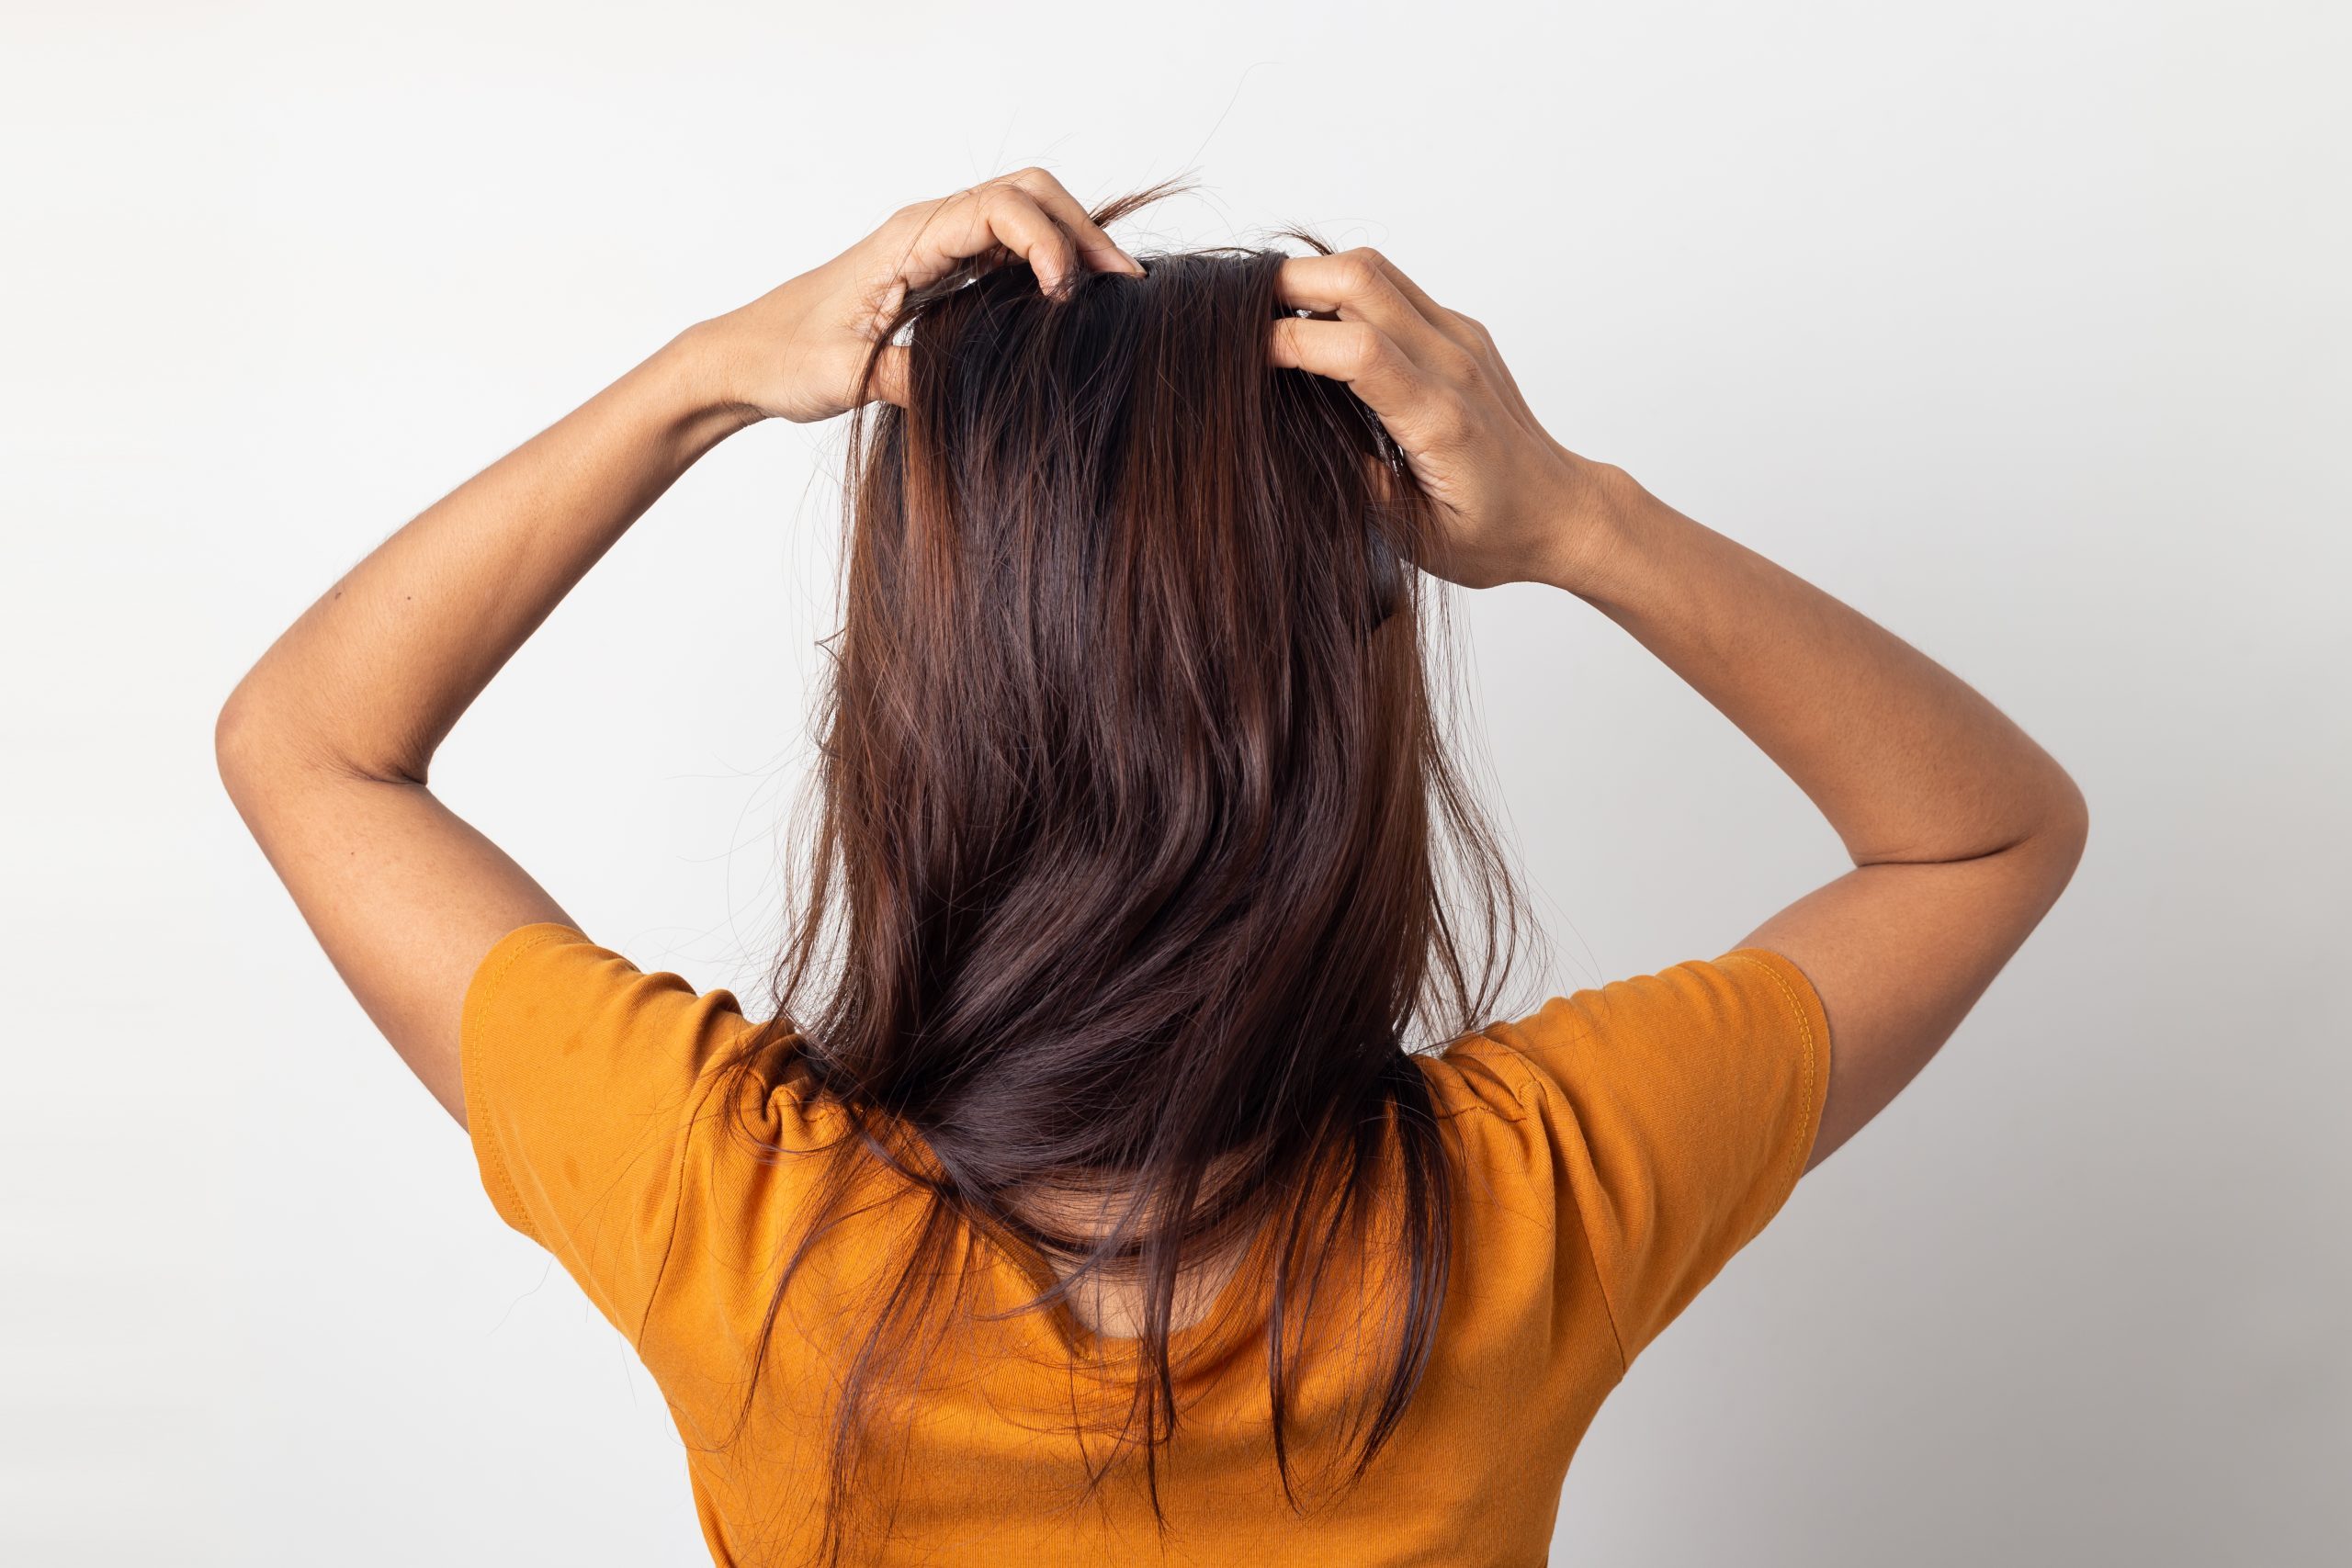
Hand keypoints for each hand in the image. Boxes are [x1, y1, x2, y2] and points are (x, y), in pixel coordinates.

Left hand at [696, 169, 1143, 424]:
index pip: (1000, 207)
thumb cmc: (784, 357)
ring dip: (1072, 241)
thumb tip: (973, 392)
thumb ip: (911, 377)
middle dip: (1081, 227)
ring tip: (1112, 288)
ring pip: (1023, 213)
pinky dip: (1049, 262)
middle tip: (1123, 280)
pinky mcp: (940, 271)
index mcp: (907, 239)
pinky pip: (1008, 248)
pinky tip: (1071, 301)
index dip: (1047, 241)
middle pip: (1026, 192)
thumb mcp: (846, 377)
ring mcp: (937, 246)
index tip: (1066, 295)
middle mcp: (927, 229)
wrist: (745, 357)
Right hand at [1269, 250, 1626, 591]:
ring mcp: (1461, 339)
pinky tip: (1318, 329)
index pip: (1355, 349)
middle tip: (1239, 318)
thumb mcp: (1414, 535)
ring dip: (1313, 280)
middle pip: (1361, 280)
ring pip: (1375, 270)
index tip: (1241, 357)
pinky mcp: (1461, 332)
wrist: (1563, 512)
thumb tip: (1292, 431)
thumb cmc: (1494, 534)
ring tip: (1269, 317)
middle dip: (1288, 286)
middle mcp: (1455, 364)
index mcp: (1441, 419)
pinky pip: (1394, 288)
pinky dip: (1344, 293)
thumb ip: (1354, 481)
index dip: (1288, 341)